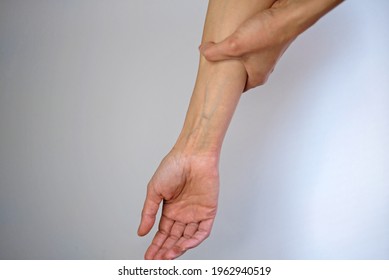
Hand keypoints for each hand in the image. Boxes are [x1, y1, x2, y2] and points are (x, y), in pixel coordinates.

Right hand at [138, 151, 218, 259]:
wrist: (192, 155)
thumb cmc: (173, 166)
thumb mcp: (155, 191)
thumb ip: (149, 212)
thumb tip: (141, 231)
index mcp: (170, 208)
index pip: (163, 232)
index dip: (155, 245)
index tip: (148, 256)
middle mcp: (183, 213)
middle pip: (174, 238)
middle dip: (164, 250)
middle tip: (156, 261)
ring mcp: (196, 213)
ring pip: (187, 237)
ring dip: (178, 248)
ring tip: (167, 256)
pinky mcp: (208, 211)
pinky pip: (202, 231)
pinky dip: (193, 240)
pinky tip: (183, 246)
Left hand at [199, 0, 342, 90]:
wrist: (290, 14)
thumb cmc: (270, 33)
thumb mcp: (235, 45)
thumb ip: (216, 51)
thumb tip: (204, 51)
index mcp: (257, 76)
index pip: (239, 88)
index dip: (227, 86)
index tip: (219, 83)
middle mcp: (264, 67)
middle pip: (242, 73)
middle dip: (229, 69)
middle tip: (218, 65)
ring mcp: (267, 54)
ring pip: (247, 58)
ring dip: (237, 53)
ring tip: (226, 48)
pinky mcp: (268, 40)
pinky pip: (253, 45)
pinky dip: (244, 42)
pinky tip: (238, 34)